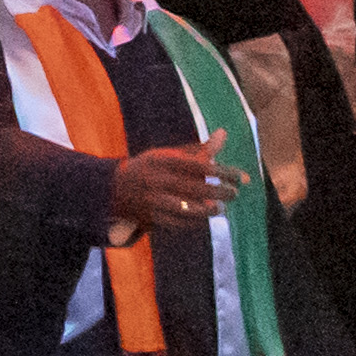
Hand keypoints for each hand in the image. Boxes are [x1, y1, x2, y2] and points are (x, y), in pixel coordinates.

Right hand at [110, 141, 240, 230]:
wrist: (115, 188)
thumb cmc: (152, 168)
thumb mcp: (170, 154)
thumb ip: (199, 149)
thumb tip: (224, 133)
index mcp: (162, 160)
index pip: (198, 166)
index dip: (222, 172)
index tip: (241, 177)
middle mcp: (157, 180)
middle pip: (195, 188)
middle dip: (220, 192)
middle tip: (235, 193)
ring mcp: (153, 200)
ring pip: (188, 208)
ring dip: (208, 210)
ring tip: (220, 208)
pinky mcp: (152, 218)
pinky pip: (179, 222)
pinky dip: (195, 221)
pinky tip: (205, 217)